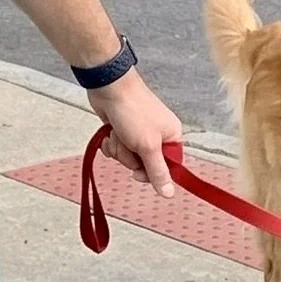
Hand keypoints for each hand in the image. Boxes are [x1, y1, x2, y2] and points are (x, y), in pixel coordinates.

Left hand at [85, 68, 184, 197]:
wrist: (108, 87)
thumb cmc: (132, 111)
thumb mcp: (148, 146)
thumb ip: (158, 172)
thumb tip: (169, 193)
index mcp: (172, 136)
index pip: (168, 167)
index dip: (152, 172)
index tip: (139, 170)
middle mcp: (157, 135)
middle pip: (144, 164)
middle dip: (130, 157)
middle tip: (128, 142)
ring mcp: (138, 132)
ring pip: (128, 157)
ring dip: (119, 148)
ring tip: (118, 132)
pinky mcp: (122, 129)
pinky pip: (116, 149)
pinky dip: (110, 143)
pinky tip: (109, 132)